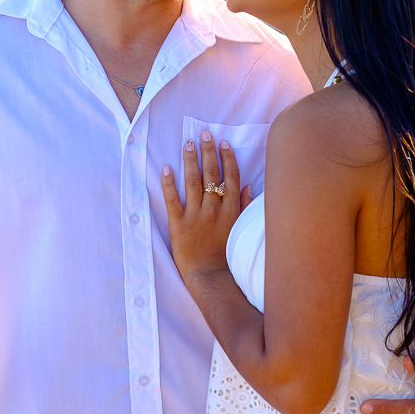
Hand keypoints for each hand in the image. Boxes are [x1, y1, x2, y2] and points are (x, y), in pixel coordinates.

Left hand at [160, 130, 245, 286]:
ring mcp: (196, 216)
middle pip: (211, 174)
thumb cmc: (228, 257)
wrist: (212, 279)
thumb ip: (245, 207)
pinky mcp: (178, 225)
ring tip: (188, 143)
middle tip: (203, 133)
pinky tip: (167, 168)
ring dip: (191, 160)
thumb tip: (248, 186)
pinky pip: (172, 200)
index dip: (226, 158)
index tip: (222, 143)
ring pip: (193, 181)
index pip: (230, 177)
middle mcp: (214, 209)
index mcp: (230, 210)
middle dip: (208, 152)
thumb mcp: (242, 230)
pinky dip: (169, 183)